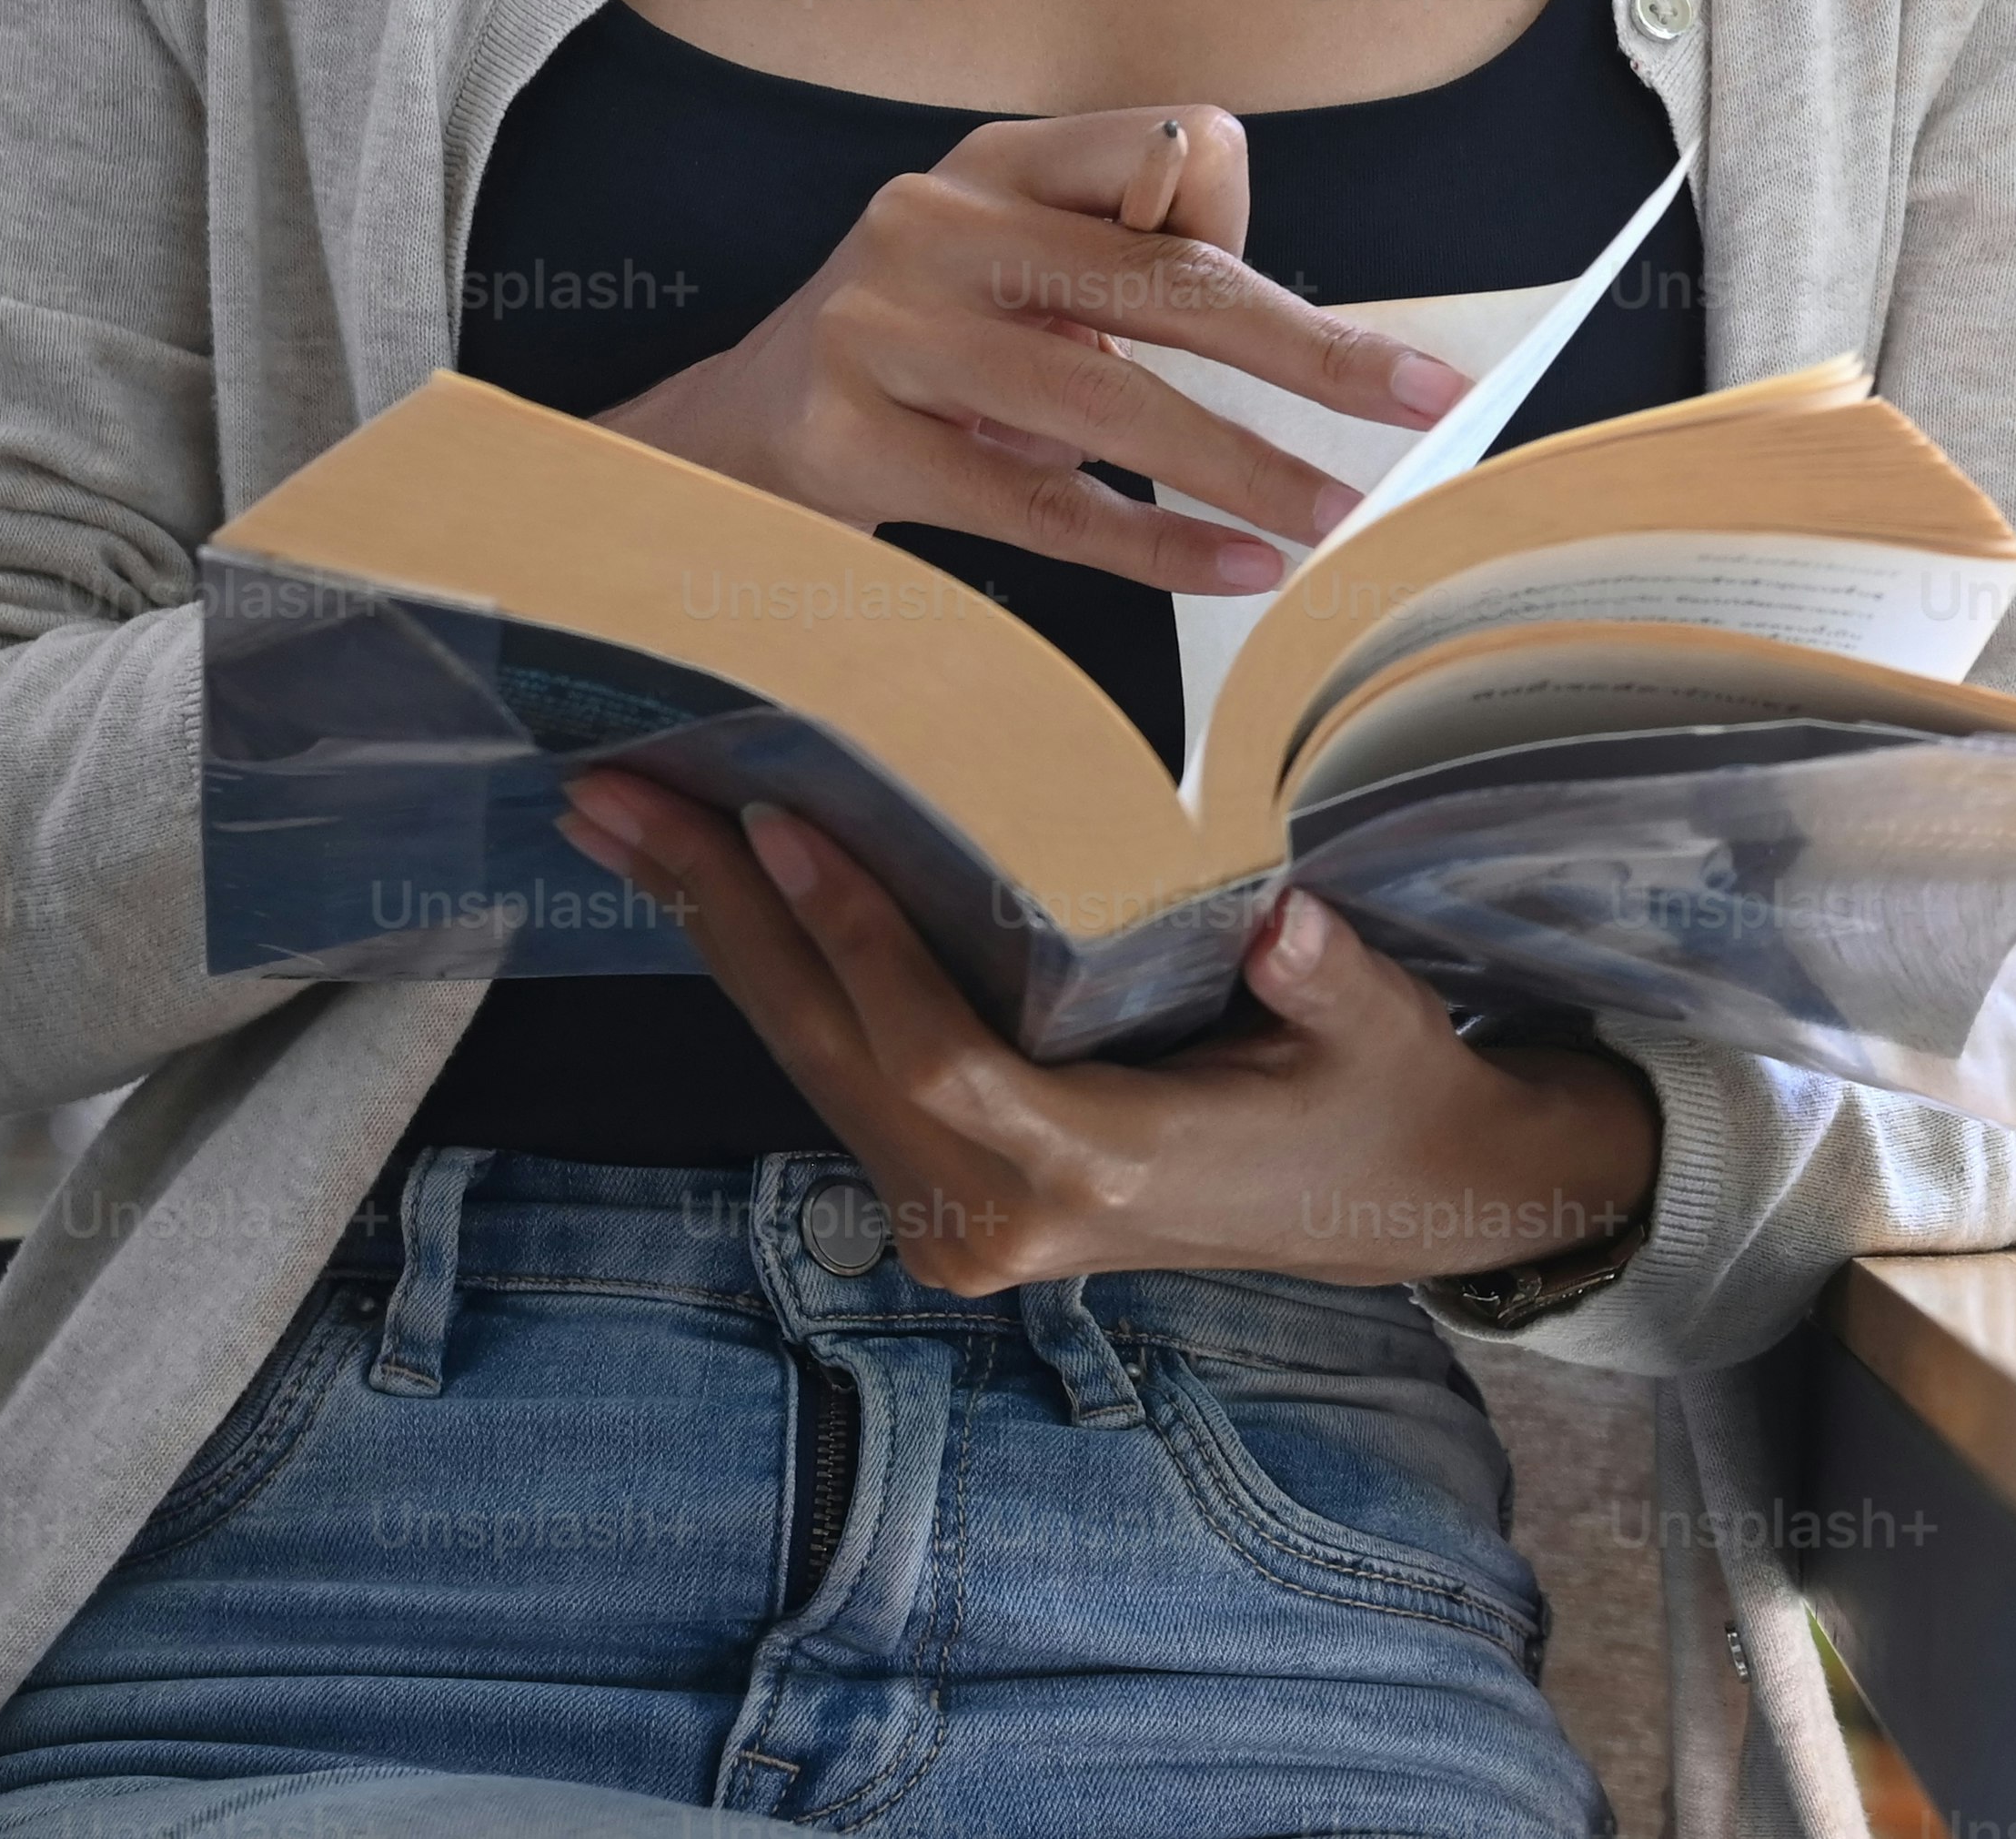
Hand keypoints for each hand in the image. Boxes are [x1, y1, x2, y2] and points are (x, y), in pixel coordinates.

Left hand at [557, 774, 1660, 1299]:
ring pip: (812, 1066)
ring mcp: (964, 1219)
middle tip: (615, 797)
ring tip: (625, 821)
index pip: (935, 1055)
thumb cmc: (1384, 1098)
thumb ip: (1329, 983)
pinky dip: (776, 976)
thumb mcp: (1383, 1034)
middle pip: (828, 1055)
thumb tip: (1287, 927)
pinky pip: (838, 1076)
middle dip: (717, 915)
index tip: (778, 823)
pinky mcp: (951, 1196)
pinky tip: (713, 891)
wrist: (1400, 1205)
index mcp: (1097, 1174)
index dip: (853, 940)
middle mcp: (1000, 1215)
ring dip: (720, 938)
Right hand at [598, 105, 1461, 596]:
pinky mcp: (855, 442)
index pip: (1170, 148)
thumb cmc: (916, 360)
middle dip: (1310, 351)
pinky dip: (1154, 541)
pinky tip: (1235, 568)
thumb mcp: (1009, 280)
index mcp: (993, 161)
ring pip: (1112, 397)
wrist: (722, 443)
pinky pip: (1042, 503)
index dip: (1242, 227)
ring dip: (1247, 468)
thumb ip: (1125, 274)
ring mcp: (885, 329)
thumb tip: (1313, 342)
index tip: (1291, 319)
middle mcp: (935, 221)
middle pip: (1166, 277)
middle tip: (1422, 401)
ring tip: (1339, 521)